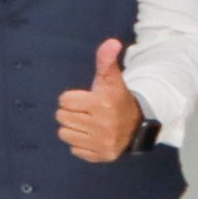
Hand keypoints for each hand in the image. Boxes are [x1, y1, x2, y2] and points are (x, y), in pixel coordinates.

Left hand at [56, 37, 142, 162]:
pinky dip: (80, 143)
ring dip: (73, 128)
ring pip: (64, 134)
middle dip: (72, 112)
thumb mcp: (111, 79)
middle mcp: (102, 125)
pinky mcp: (100, 156)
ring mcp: (102, 143)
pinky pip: (74, 149)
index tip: (87, 99)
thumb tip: (112, 42)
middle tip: (87, 112)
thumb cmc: (115, 99)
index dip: (73, 98)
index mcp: (103, 103)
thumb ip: (106, 61)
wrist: (135, 125)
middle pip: (62, 117)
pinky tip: (92, 136)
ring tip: (88, 124)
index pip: (64, 100)